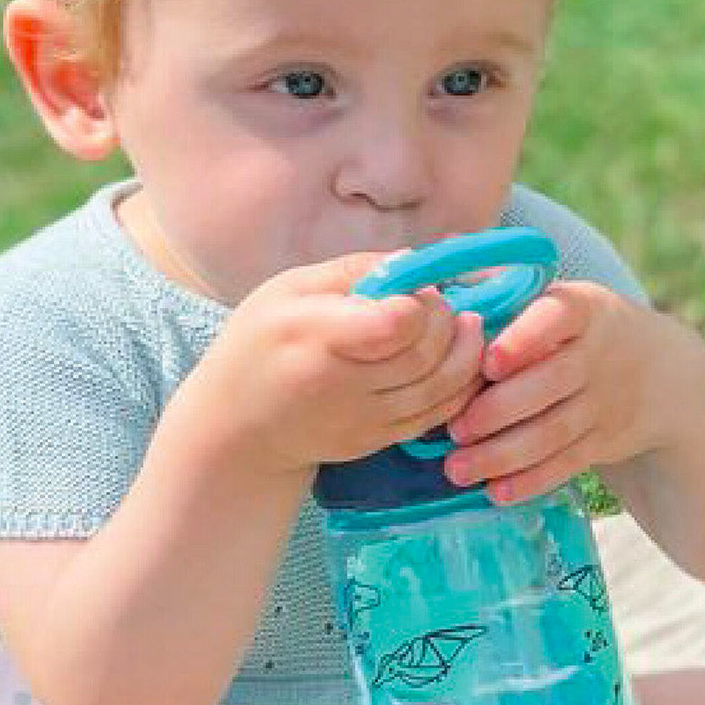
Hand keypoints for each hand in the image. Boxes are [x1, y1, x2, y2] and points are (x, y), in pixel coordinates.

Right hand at [191, 251, 486, 474]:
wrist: (237, 426)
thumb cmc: (258, 343)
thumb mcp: (289, 289)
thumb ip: (354, 271)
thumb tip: (415, 263)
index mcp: (313, 335)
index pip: (393, 324)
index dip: (420, 303)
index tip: (416, 289)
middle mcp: (340, 384)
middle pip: (424, 356)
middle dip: (449, 323)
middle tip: (446, 305)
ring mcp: (361, 420)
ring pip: (440, 389)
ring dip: (467, 354)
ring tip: (466, 326)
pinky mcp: (376, 441)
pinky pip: (435, 416)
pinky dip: (461, 388)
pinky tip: (461, 362)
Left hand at [442, 280, 688, 503]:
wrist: (660, 372)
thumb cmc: (578, 329)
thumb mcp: (560, 300)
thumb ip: (506, 293)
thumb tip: (436, 269)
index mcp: (581, 309)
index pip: (555, 318)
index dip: (523, 341)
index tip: (488, 363)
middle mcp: (597, 354)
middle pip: (550, 384)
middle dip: (498, 411)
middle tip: (453, 431)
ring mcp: (604, 402)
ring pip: (553, 432)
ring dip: (503, 455)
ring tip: (457, 469)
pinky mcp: (603, 441)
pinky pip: (566, 464)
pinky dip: (531, 481)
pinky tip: (496, 492)